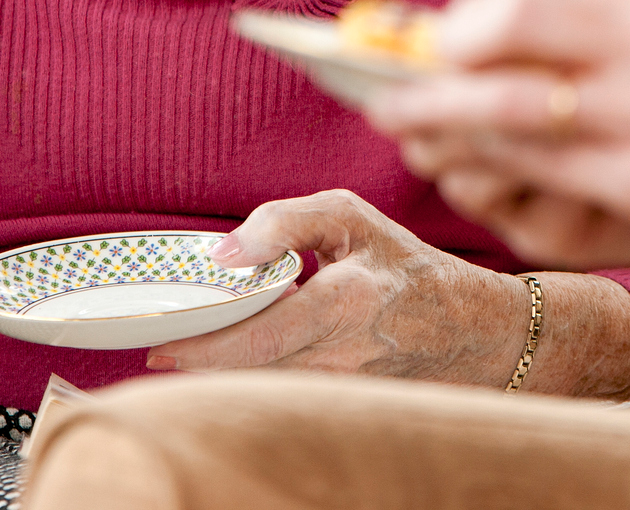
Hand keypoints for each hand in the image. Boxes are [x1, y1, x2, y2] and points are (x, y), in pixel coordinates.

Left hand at [149, 189, 530, 386]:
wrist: (470, 332)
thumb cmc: (405, 267)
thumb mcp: (352, 218)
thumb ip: (285, 221)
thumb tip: (224, 251)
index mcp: (345, 301)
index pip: (258, 336)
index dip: (202, 347)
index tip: (160, 346)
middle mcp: (343, 358)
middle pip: (249, 375)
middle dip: (198, 368)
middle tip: (159, 354)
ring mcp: (343, 394)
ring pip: (262, 393)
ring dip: (221, 379)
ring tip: (189, 359)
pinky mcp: (342, 411)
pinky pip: (283, 401)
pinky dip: (253, 387)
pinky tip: (235, 369)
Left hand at [369, 0, 629, 360]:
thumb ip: (597, 43)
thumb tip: (477, 40)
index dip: (473, 16)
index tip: (433, 36)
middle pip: (510, 48)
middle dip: (434, 73)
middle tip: (382, 91)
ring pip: (510, 122)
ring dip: (443, 129)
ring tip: (404, 134)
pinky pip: (541, 186)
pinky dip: (491, 181)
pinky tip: (463, 179)